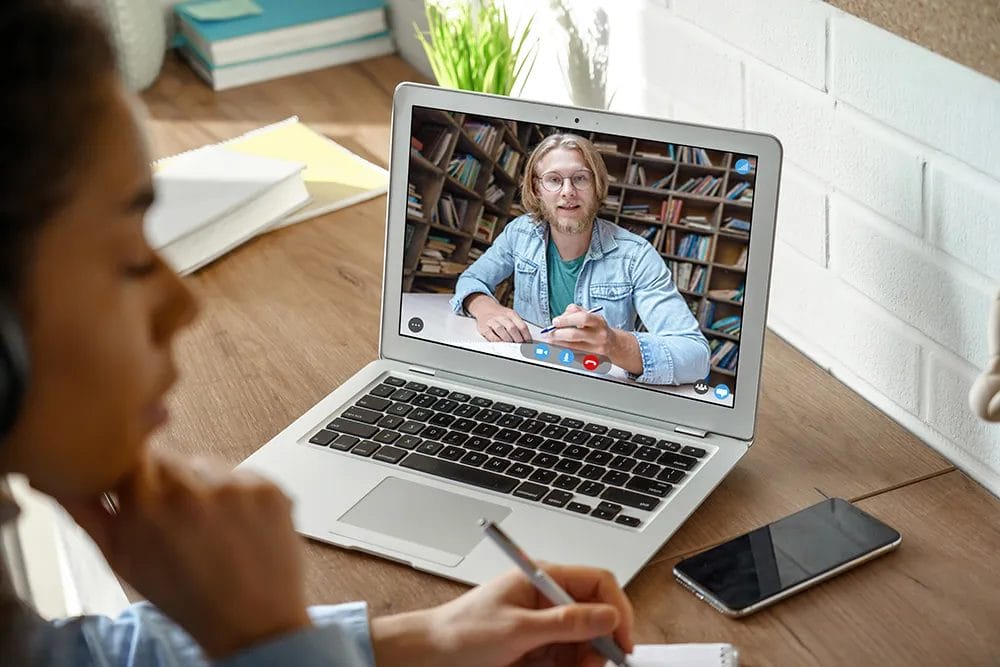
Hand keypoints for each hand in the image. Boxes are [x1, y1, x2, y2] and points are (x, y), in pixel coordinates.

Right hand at [59, 452, 310, 658]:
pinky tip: (238, 527)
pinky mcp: (269, 488)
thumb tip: (56, 479)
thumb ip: (87, 512)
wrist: (252, 622)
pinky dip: (240, 495)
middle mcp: (192, 488)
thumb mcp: (122, 560)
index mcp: (147, 505)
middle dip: (169, 482)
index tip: (140, 488)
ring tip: (210, 527)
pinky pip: (244, 475)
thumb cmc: (184, 596)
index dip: (136, 472)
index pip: (132, 454)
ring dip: (205, 486)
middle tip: (178, 519)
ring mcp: (237, 486)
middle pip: (171, 458)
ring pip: (208, 465)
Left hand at [372, 564, 634, 666]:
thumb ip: (565, 623)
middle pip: (597, 616)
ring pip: (586, 643)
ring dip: (584, 661)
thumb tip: (607, 616)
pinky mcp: (539, 648)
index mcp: (543, 579)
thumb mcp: (517, 629)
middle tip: (591, 666)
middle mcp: (548, 599)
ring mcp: (545, 625)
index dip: (617, 609)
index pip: (598, 582)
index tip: (622, 641)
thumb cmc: (462, 632)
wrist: (430, 656)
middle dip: (600, 642)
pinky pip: (569, 659)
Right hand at [466, 293, 531, 342]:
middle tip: (521, 347)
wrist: (484, 308)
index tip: (529, 344)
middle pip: (512, 328)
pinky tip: (502, 345)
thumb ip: (519, 327)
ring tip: (512, 346)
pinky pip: (492, 336)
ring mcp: (492, 321)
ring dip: (508, 340)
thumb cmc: (500, 315)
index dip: (527, 336)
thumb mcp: (511, 317)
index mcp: (511, 314)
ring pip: (501, 331)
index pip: (522, 326)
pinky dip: (498, 342)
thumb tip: (527, 340)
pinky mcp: (484, 327)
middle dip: (518, 339)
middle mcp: (502, 316)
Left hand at [544, 304, 615, 355]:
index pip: (582, 319)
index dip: (566, 320)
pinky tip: (560, 349)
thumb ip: (574, 311)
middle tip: (548, 334)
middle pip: (574, 336)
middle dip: (557, 334)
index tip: (555, 322)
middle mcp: (599, 336)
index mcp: (598, 322)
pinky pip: (573, 357)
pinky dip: (564, 353)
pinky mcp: (592, 361)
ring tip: (550, 341)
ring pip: (571, 349)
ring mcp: (596, 350)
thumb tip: (559, 318)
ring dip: (557, 345)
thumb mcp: (589, 314)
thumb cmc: (596, 327)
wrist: (613, 345)